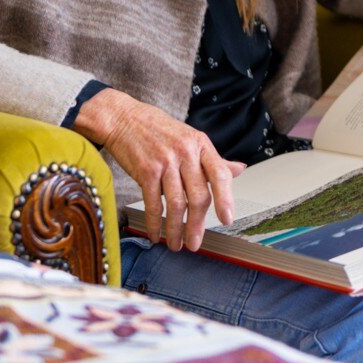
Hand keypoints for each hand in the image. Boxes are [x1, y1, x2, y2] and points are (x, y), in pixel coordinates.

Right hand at [73, 89, 244, 250]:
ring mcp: (165, 161)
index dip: (225, 199)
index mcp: (201, 144)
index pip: (219, 174)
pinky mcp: (145, 171)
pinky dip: (155, 223)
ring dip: (176, 229)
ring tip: (176, 244)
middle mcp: (185, 152)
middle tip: (195, 243)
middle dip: (197, 225)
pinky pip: (153, 203)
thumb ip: (214, 159)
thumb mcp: (191, 138)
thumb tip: (239, 170)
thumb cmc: (159, 130)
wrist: (123, 118)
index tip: (228, 219)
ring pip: (176, 204)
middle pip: (198, 196)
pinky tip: (156, 233)